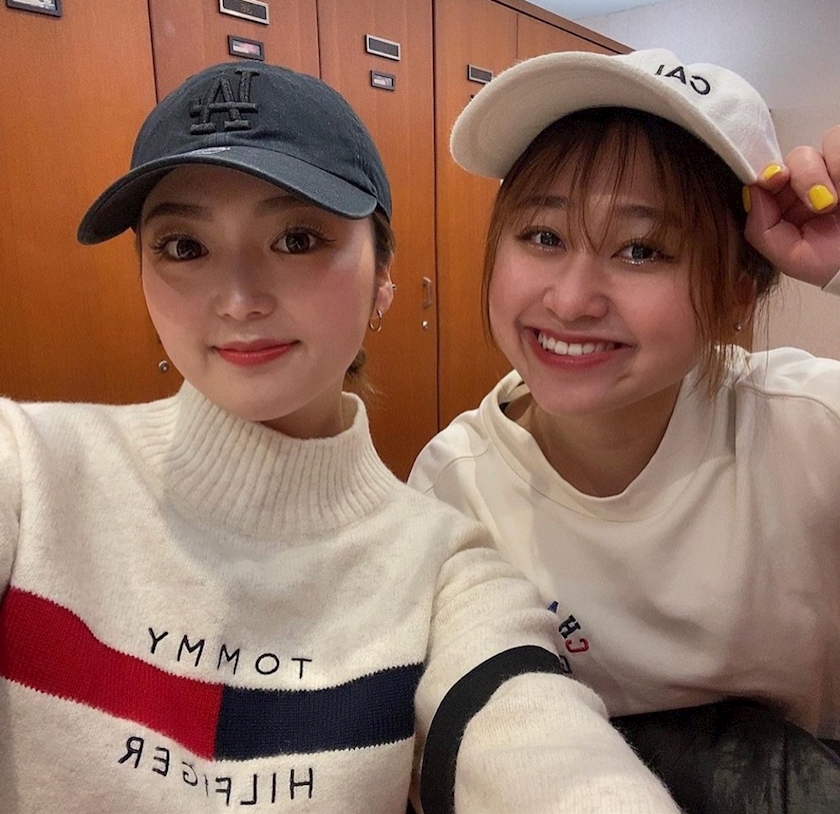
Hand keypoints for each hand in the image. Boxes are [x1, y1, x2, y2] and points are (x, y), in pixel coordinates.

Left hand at [744, 125, 839, 287]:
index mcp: (787, 202)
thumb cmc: (831, 262)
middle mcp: (811, 181)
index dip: (769, 173)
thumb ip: (761, 231)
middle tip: (821, 203)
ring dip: (827, 172)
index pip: (771, 175)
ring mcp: (836, 167)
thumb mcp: (790, 257)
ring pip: (827, 142)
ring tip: (836, 202)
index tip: (773, 179)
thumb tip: (752, 192)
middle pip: (797, 157)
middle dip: (804, 176)